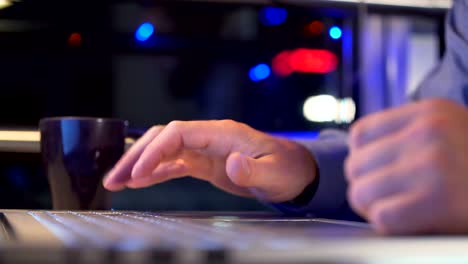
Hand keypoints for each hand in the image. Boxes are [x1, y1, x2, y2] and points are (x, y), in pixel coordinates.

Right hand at [103, 120, 316, 202]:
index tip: (139, 172)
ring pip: (164, 151)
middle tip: (114, 177)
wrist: (295, 172)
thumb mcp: (274, 172)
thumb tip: (231, 163)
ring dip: (141, 165)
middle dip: (138, 156)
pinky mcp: (206, 164)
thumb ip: (252, 170)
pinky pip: (175, 165)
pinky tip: (139, 183)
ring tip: (116, 181)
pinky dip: (156, 173)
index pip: (178, 132)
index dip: (155, 150)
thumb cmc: (287, 169)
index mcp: (222, 133)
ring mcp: (206, 150)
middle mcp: (209, 137)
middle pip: (164, 138)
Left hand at [346, 99, 467, 234]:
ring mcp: (431, 166)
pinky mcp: (437, 201)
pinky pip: (382, 217)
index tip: (376, 172)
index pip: (359, 135)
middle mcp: (427, 134)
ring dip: (373, 207)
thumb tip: (359, 154)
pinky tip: (410, 221)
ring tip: (396, 209)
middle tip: (386, 196)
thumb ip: (407, 134)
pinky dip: (389, 224)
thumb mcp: (449, 128)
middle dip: (366, 186)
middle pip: (355, 166)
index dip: (362, 159)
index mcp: (427, 112)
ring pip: (361, 192)